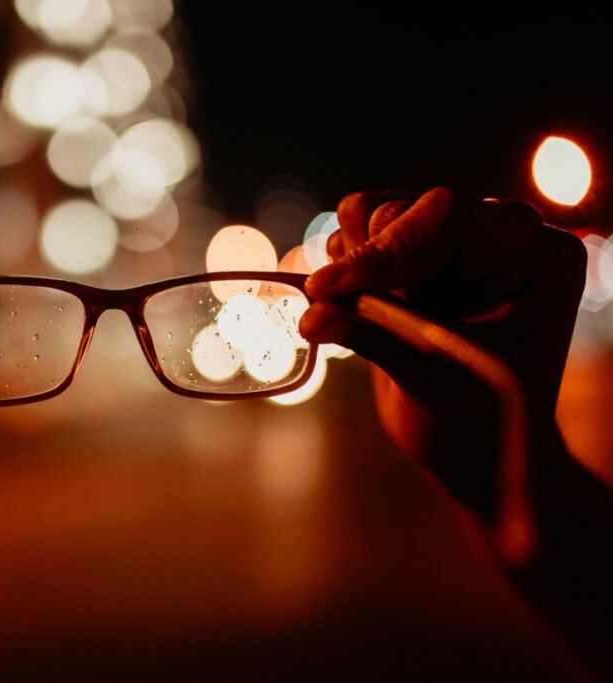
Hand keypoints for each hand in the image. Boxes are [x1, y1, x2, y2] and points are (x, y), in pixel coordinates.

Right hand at [298, 187, 585, 519]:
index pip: (449, 219)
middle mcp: (498, 236)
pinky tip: (356, 310)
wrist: (480, 452)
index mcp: (533, 256)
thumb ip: (374, 338)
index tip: (327, 289)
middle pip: (402, 209)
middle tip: (332, 309)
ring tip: (359, 314)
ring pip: (372, 214)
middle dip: (364, 263)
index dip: (384, 249)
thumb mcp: (431, 380)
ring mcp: (454, 244)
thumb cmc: (478, 425)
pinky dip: (344, 272)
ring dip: (352, 265)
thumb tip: (311, 314)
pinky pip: (357, 239)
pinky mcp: (416, 258)